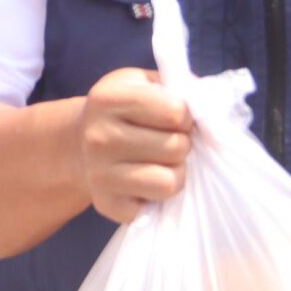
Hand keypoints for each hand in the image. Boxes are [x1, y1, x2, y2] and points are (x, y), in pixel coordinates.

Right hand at [75, 67, 194, 224]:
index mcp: (107, 99)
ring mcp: (99, 175)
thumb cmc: (125, 111)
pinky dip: (159, 196)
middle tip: (167, 141)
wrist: (79, 145)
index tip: (175, 117)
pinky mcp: (107, 205)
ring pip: (170, 181)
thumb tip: (212, 108)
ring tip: (161, 163)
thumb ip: (179, 87)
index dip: (185, 115)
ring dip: (175, 172)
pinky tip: (145, 182)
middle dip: (182, 144)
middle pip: (177, 147)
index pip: (175, 111)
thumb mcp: (143, 83)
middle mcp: (98, 137)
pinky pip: (157, 206)